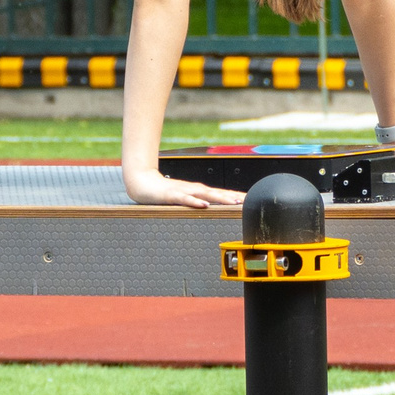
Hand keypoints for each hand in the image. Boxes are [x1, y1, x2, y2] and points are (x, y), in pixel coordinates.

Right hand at [123, 165, 246, 208]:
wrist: (142, 183)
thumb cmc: (164, 193)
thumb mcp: (185, 199)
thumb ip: (197, 203)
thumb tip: (212, 211)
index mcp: (199, 192)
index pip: (222, 194)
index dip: (237, 197)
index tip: (252, 201)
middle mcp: (195, 190)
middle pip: (218, 193)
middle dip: (234, 197)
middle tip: (248, 202)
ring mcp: (184, 191)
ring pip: (205, 195)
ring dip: (220, 198)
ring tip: (233, 202)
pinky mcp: (171, 195)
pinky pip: (185, 199)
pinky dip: (195, 201)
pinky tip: (203, 205)